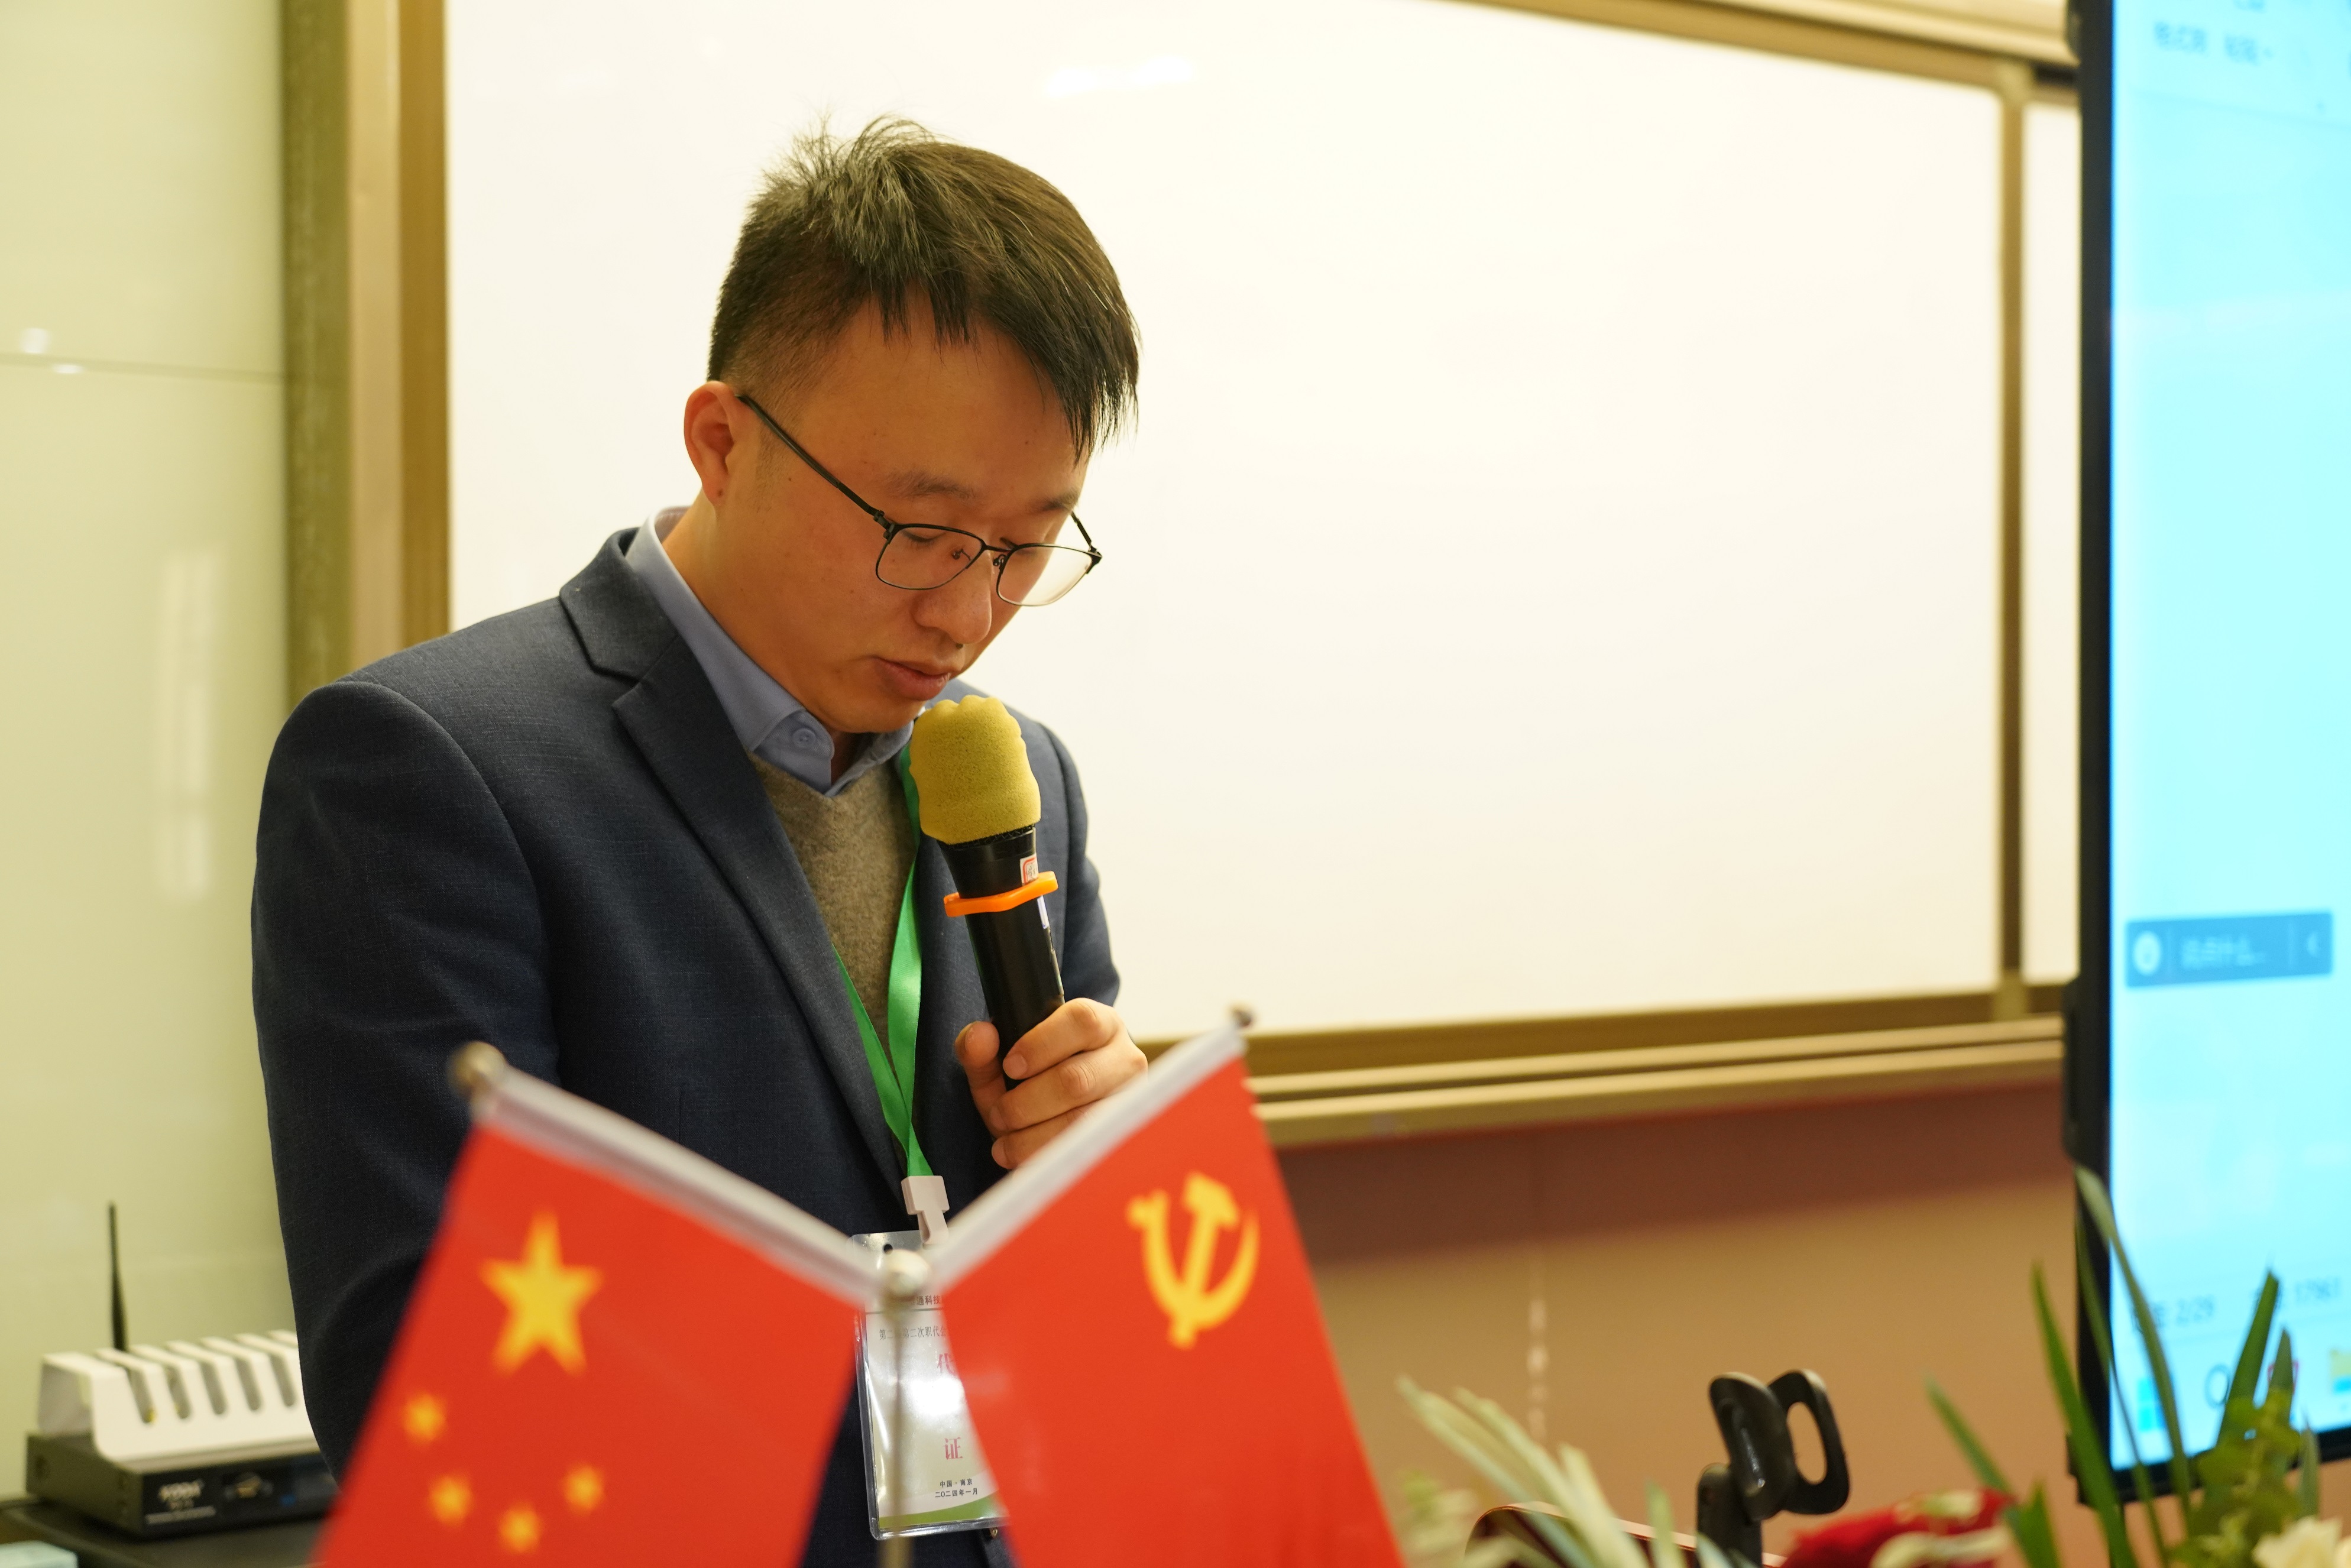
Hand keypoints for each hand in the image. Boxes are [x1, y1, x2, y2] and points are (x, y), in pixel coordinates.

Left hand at [954, 998, 1147, 1167]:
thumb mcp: (1004, 1062)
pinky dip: (1047, 1159)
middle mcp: (1125, 1059)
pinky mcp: (1125, 1137)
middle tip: (1000, 1113)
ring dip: (1034, 1137)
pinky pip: (1085, 1152)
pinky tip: (1025, 1161)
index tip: (1010, 1066)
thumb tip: (979, 1035)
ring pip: (1082, 1121)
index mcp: (1101, 1024)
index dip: (1041, 1044)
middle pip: (1077, 1079)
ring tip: (1005, 1144)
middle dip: (1027, 1102)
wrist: (1065, 1115)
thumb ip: (982, 1047)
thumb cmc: (1036, 1081)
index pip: (1082, 1021)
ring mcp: (1129, 1101)